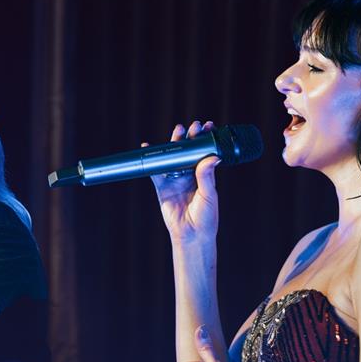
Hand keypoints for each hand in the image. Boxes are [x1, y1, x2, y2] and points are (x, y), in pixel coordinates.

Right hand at [149, 121, 220, 244]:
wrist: (191, 235)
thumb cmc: (206, 217)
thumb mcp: (209, 194)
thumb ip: (207, 176)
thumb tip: (212, 157)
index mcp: (204, 175)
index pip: (204, 153)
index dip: (205, 139)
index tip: (208, 127)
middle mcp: (189, 175)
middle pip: (188, 152)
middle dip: (190, 138)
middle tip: (193, 126)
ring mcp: (175, 179)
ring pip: (173, 158)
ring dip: (174, 144)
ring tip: (178, 131)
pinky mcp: (162, 187)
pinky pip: (156, 171)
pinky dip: (151, 160)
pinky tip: (148, 146)